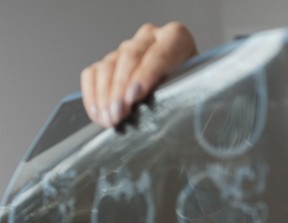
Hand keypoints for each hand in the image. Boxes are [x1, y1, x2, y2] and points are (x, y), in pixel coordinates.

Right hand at [80, 22, 197, 127]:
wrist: (183, 90)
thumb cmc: (191, 91)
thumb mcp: (195, 90)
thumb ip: (185, 92)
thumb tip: (171, 109)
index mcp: (176, 38)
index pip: (160, 52)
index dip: (146, 74)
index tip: (136, 96)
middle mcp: (149, 38)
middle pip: (129, 57)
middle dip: (122, 89)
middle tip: (120, 114)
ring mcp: (127, 48)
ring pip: (108, 65)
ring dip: (106, 96)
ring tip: (110, 120)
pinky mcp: (109, 61)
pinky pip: (92, 74)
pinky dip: (92, 95)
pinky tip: (98, 114)